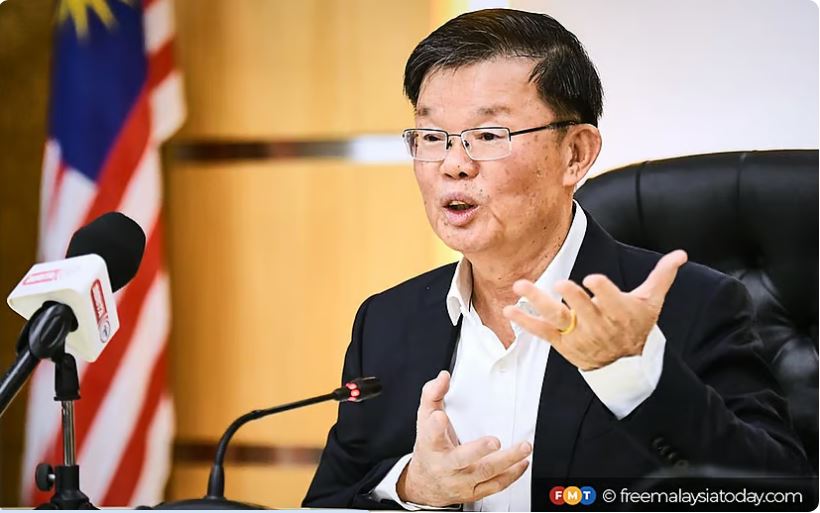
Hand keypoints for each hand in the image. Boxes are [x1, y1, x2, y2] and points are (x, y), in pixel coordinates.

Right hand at [397, 370, 531, 506]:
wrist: (426, 485)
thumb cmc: (429, 449)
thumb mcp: (424, 419)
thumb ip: (433, 395)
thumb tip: (444, 377)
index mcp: (431, 445)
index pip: (430, 435)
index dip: (435, 427)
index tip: (439, 417)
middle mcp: (445, 465)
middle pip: (460, 459)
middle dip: (478, 450)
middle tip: (494, 442)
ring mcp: (461, 480)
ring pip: (484, 473)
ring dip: (507, 461)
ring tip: (524, 447)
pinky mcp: (474, 491)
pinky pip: (495, 485)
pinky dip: (512, 475)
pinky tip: (522, 462)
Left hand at [502, 250, 686, 370]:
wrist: (624, 363)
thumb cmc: (636, 325)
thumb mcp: (651, 301)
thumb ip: (662, 275)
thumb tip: (681, 253)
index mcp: (619, 312)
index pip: (611, 300)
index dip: (603, 290)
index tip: (593, 279)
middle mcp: (597, 324)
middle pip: (583, 310)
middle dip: (572, 297)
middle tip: (560, 283)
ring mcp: (577, 334)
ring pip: (557, 318)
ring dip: (538, 302)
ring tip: (521, 286)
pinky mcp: (562, 342)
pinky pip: (541, 332)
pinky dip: (525, 322)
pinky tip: (509, 309)